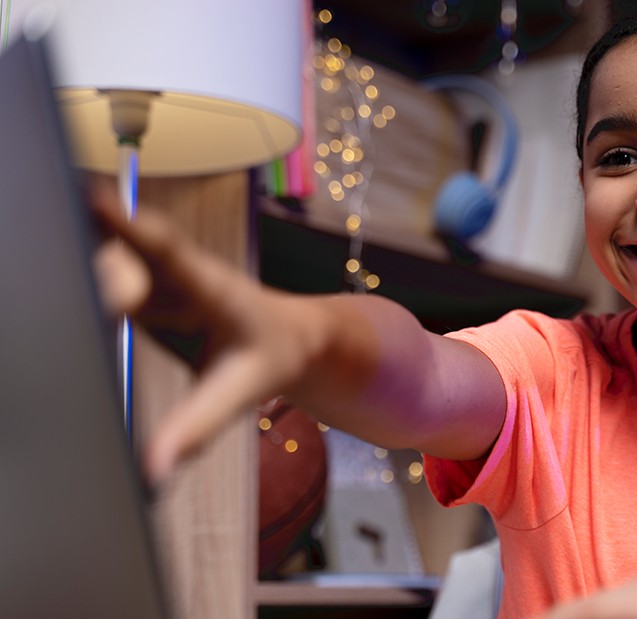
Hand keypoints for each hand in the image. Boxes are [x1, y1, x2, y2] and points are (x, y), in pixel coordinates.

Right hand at [91, 183, 314, 486]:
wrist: (288, 339)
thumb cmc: (272, 355)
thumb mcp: (243, 390)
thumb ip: (198, 424)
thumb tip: (153, 469)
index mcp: (210, 285)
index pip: (166, 251)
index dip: (130, 226)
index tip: (96, 202)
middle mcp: (175, 274)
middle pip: (120, 259)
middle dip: (100, 276)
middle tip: (111, 308)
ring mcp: (153, 280)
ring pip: (103, 268)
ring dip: (82, 281)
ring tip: (64, 290)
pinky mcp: (137, 294)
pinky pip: (101, 286)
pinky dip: (82, 292)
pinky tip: (58, 291)